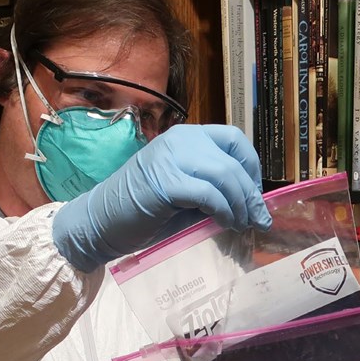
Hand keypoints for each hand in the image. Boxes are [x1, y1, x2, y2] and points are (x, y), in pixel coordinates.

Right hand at [51, 124, 272, 271]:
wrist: (101, 222)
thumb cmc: (144, 209)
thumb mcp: (186, 189)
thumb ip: (213, 186)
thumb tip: (251, 201)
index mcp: (186, 136)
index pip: (233, 138)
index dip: (252, 165)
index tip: (255, 193)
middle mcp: (180, 140)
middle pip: (232, 161)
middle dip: (251, 194)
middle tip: (258, 219)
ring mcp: (170, 158)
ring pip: (224, 175)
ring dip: (241, 204)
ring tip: (243, 224)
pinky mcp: (165, 182)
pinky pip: (208, 194)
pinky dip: (224, 211)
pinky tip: (225, 223)